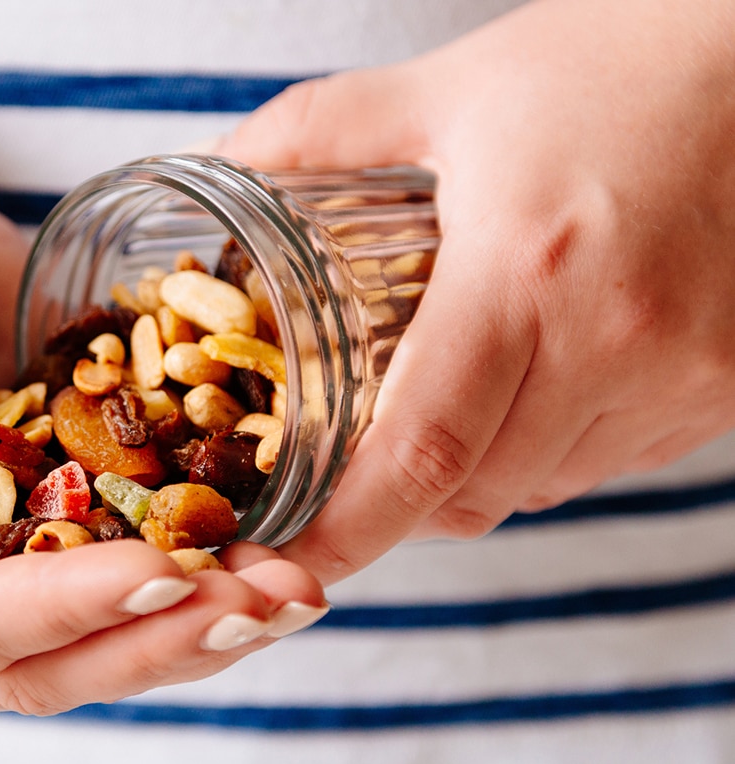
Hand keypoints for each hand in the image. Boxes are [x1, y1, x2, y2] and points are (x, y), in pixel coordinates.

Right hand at [0, 169, 325, 712]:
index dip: (69, 610)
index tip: (164, 571)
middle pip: (53, 662)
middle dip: (162, 637)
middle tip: (263, 603)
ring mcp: (3, 575)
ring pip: (110, 635)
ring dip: (204, 620)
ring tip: (295, 590)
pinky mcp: (68, 529)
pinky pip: (143, 566)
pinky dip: (212, 565)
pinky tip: (284, 546)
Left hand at [217, 0, 734, 583]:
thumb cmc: (615, 59)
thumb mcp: (450, 90)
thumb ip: (319, 130)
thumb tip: (224, 161)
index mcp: (526, 271)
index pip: (422, 452)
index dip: (347, 529)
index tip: (288, 561)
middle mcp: (615, 339)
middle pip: (477, 490)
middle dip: (398, 505)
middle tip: (342, 477)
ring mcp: (688, 371)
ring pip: (548, 486)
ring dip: (476, 477)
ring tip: (435, 418)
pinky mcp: (732, 382)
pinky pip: (618, 461)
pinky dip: (553, 452)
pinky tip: (530, 392)